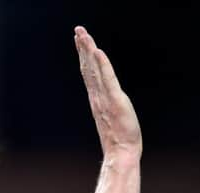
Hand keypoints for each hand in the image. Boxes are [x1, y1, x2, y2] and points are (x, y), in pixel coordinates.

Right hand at [74, 26, 141, 163]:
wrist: (121, 153)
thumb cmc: (120, 141)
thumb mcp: (113, 119)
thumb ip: (109, 109)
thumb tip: (109, 106)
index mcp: (97, 99)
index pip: (89, 73)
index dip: (84, 56)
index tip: (80, 41)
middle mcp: (97, 96)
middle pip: (88, 67)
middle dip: (83, 47)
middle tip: (78, 30)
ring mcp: (104, 98)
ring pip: (94, 69)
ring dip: (88, 50)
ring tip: (82, 35)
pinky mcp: (115, 100)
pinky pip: (107, 78)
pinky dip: (101, 64)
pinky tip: (97, 51)